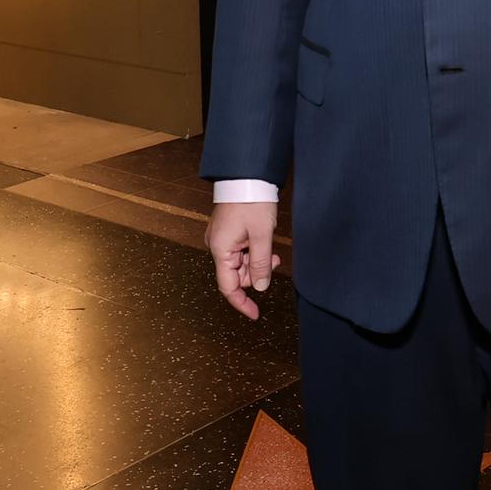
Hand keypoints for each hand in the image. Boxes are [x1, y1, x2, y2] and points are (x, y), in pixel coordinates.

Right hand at [206, 201, 281, 320]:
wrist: (246, 175)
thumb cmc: (252, 201)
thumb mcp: (262, 235)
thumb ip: (261, 264)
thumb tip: (261, 287)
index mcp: (220, 249)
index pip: (228, 287)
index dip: (242, 302)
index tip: (255, 314)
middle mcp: (217, 246)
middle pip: (236, 274)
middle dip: (255, 274)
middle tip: (273, 262)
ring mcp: (221, 238)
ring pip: (240, 263)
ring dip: (256, 262)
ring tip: (271, 251)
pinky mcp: (228, 231)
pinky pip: (240, 251)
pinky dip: (253, 252)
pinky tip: (264, 244)